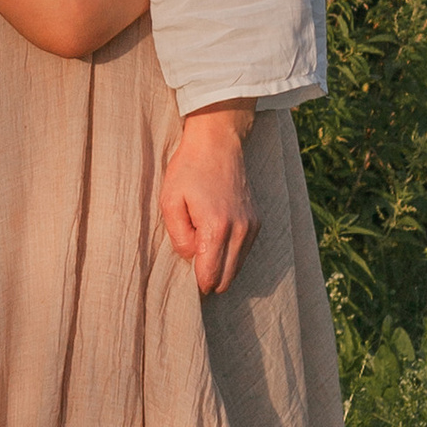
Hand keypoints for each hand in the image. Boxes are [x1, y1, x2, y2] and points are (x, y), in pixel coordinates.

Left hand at [158, 100, 257, 295]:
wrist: (217, 144)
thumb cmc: (188, 170)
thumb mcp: (170, 202)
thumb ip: (179, 238)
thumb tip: (192, 258)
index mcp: (217, 227)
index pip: (210, 277)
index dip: (196, 282)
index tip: (185, 275)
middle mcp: (240, 230)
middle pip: (227, 280)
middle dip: (208, 279)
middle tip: (192, 263)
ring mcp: (252, 227)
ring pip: (237, 269)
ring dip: (220, 266)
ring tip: (202, 244)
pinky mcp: (257, 222)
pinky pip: (243, 253)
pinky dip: (230, 253)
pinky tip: (215, 236)